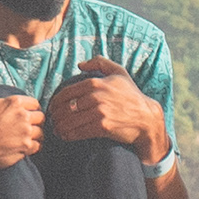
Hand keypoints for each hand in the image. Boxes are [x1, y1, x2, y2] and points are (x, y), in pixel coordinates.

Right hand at [0, 77, 44, 171]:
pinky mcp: (26, 147)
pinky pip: (38, 146)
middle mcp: (23, 116)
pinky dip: (34, 146)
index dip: (31, 108)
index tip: (27, 112)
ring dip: (36, 134)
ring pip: (40, 132)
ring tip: (29, 136)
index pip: (34, 103)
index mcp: (14, 102)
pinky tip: (28, 146)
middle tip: (29, 125)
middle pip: (40, 117)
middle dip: (35, 121)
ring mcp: (26, 133)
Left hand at [44, 57, 159, 153]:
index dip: (55, 102)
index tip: (53, 108)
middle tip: (53, 121)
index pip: (66, 93)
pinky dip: (69, 135)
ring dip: (60, 127)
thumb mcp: (119, 72)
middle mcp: (96, 97)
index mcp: (95, 83)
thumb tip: (80, 64)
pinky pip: (79, 132)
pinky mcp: (102, 127)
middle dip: (56, 116)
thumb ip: (99, 62)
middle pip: (65, 108)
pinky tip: (66, 136)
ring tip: (57, 130)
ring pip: (70, 121)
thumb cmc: (132, 95)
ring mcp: (99, 112)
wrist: (146, 118)